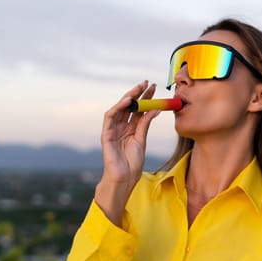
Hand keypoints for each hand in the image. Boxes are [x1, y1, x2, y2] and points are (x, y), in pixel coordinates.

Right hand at [95, 81, 159, 224]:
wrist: (124, 178)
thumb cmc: (133, 163)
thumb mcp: (142, 140)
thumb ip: (145, 124)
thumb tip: (155, 109)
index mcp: (131, 128)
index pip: (138, 109)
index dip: (145, 97)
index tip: (154, 87)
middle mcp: (121, 126)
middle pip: (129, 106)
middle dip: (137, 93)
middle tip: (147, 83)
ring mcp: (113, 129)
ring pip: (119, 108)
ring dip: (128, 97)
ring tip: (138, 89)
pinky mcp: (106, 134)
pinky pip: (110, 117)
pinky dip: (118, 107)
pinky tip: (127, 101)